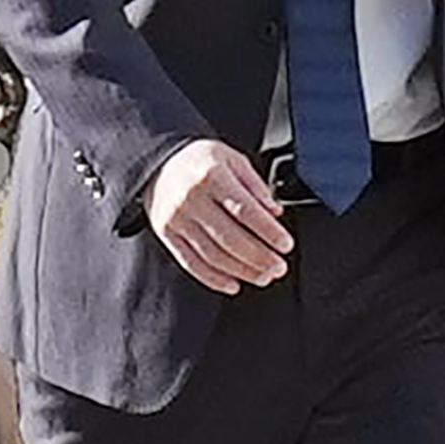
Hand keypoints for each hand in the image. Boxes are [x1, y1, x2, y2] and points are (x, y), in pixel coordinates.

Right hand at [142, 138, 295, 294]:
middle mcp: (191, 199)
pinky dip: (213, 278)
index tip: (285, 245)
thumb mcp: (232, 159)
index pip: (244, 210)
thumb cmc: (201, 162)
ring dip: (241, 271)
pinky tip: (233, 284)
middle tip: (279, 268)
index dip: (268, 231)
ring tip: (263, 277)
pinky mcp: (166, 234)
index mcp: (211, 176)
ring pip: (212, 254)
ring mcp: (176, 219)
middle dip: (259, 257)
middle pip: (229, 237)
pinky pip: (190, 262)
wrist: (159, 164)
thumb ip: (255, 184)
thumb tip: (275, 212)